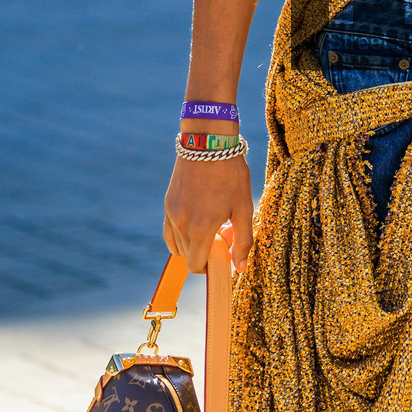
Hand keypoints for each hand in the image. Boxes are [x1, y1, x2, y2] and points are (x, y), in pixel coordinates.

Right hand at [164, 154, 253, 271]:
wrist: (208, 143)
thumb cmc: (231, 174)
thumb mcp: (244, 207)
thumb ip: (243, 241)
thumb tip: (240, 268)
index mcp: (201, 229)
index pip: (196, 266)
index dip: (209, 268)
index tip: (222, 257)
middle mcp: (181, 224)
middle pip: (188, 256)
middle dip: (204, 253)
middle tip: (222, 236)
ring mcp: (171, 214)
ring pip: (178, 245)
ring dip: (193, 244)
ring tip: (211, 225)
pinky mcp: (167, 204)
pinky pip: (169, 231)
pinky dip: (180, 235)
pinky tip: (196, 223)